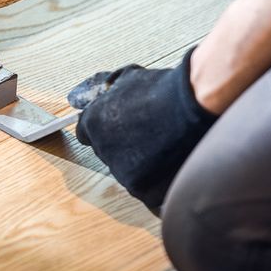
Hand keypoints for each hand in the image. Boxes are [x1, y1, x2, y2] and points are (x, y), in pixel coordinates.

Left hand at [68, 49, 216, 209]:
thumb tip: (74, 97)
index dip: (105, 129)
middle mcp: (103, 150)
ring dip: (142, 164)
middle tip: (150, 133)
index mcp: (93, 124)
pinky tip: (171, 162)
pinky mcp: (145, 190)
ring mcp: (123, 172)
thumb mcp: (125, 79)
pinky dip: (158, 182)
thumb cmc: (163, 88)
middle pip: (108, 154)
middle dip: (124, 146)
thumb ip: (96, 89)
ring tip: (165, 144)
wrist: (196, 103)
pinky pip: (147, 191)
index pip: (86, 134)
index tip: (120, 128)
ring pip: (128, 173)